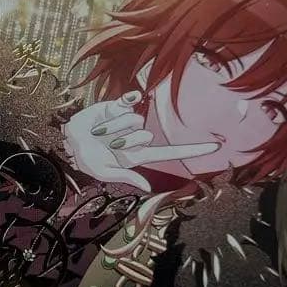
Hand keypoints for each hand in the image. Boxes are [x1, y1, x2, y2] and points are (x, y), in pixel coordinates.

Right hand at [63, 90, 218, 192]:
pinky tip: (116, 108)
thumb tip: (147, 186)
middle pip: (145, 135)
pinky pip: (131, 101)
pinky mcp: (119, 106)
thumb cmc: (88, 160)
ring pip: (134, 120)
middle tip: (107, 144)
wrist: (70, 140)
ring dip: (114, 127)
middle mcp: (138, 137)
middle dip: (124, 139)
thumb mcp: (106, 172)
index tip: (216, 146)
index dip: (193, 150)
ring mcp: (130, 120)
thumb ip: (126, 176)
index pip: (171, 152)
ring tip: (100, 133)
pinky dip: (126, 102)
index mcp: (138, 155)